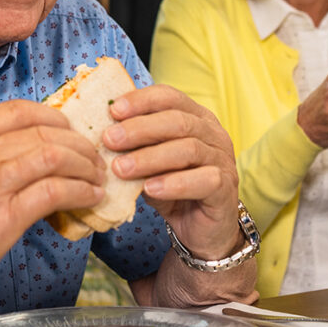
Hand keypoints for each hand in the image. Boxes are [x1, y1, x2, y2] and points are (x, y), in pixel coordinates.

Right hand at [0, 100, 106, 297]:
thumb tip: (26, 155)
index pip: (17, 110)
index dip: (53, 116)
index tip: (69, 128)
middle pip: (42, 132)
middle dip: (77, 142)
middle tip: (92, 156)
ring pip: (53, 156)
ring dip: (84, 165)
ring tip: (96, 176)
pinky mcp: (3, 218)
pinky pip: (54, 192)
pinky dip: (80, 191)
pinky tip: (89, 197)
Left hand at [102, 85, 244, 260]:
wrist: (200, 230)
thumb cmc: (172, 190)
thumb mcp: (149, 165)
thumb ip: (134, 148)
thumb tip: (101, 135)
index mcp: (196, 118)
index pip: (170, 97)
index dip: (141, 101)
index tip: (113, 110)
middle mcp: (213, 133)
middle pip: (178, 120)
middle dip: (140, 128)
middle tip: (109, 140)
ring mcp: (223, 160)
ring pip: (189, 149)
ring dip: (150, 157)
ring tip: (121, 168)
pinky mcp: (226, 188)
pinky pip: (204, 180)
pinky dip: (174, 183)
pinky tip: (149, 189)